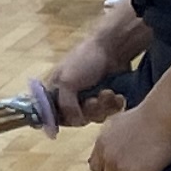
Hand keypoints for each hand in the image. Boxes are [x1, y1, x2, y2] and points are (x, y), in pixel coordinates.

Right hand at [38, 5, 134, 119]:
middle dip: (89, 110)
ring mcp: (89, 98)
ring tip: (107, 93)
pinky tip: (117, 96)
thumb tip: (75, 122)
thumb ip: (65, 106)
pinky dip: (114, 105)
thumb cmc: (85, 60)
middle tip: (94, 99)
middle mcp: (70, 96)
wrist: (114, 48)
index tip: (74, 116)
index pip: (54, 115)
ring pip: (95, 116)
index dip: (64, 119)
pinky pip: (109, 112)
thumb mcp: (67, 82)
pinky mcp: (106, 98)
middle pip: (77, 119)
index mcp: (55, 90)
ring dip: (103, 106)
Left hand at [88, 95, 170, 170]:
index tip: (122, 168)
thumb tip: (110, 151)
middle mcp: (107, 156)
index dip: (109, 170)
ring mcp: (120, 167)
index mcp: (101, 143)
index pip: (96, 167)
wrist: (162, 115)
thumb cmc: (147, 115)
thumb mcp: (119, 123)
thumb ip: (111, 139)